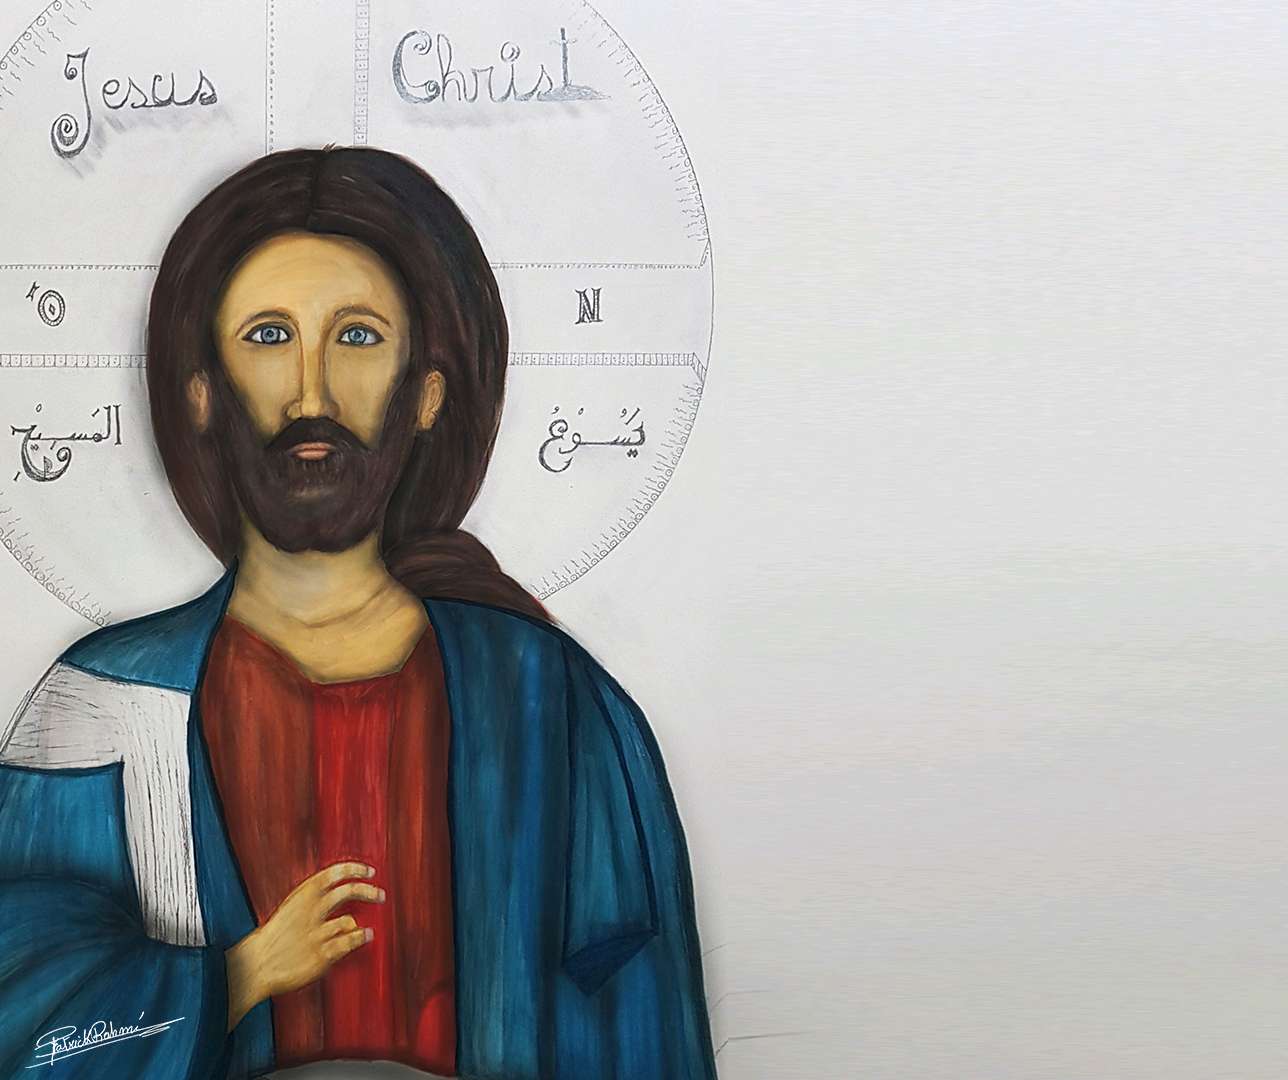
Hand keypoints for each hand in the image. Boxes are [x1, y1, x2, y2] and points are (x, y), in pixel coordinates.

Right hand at [226, 861, 384, 1030]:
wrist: (254, 965)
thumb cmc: (274, 937)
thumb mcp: (291, 907)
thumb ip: (313, 898)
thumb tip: (341, 888)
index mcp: (301, 896)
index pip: (334, 873)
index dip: (355, 869)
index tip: (370, 871)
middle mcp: (311, 912)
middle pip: (348, 892)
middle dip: (368, 891)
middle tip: (380, 895)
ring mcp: (316, 934)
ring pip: (350, 920)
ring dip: (361, 923)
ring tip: (366, 928)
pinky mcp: (321, 955)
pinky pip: (349, 942)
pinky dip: (361, 937)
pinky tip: (366, 936)